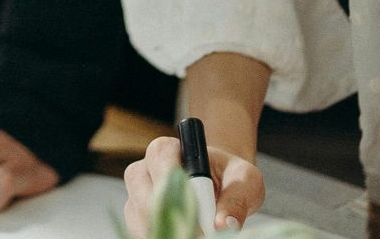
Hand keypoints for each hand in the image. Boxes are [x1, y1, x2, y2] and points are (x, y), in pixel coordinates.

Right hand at [122, 135, 263, 235]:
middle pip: (146, 198)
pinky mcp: (135, 218)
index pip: (163, 166)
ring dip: (167, 233)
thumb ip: (236, 197)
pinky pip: (141, 233)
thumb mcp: (244, 179)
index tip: (203, 220)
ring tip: (195, 236)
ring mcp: (136, 196)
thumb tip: (224, 224)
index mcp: (166, 149)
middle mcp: (143, 170)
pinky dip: (162, 236)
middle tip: (202, 236)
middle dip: (173, 221)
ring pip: (140, 220)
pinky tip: (182, 236)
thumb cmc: (229, 176)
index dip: (181, 194)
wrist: (219, 186)